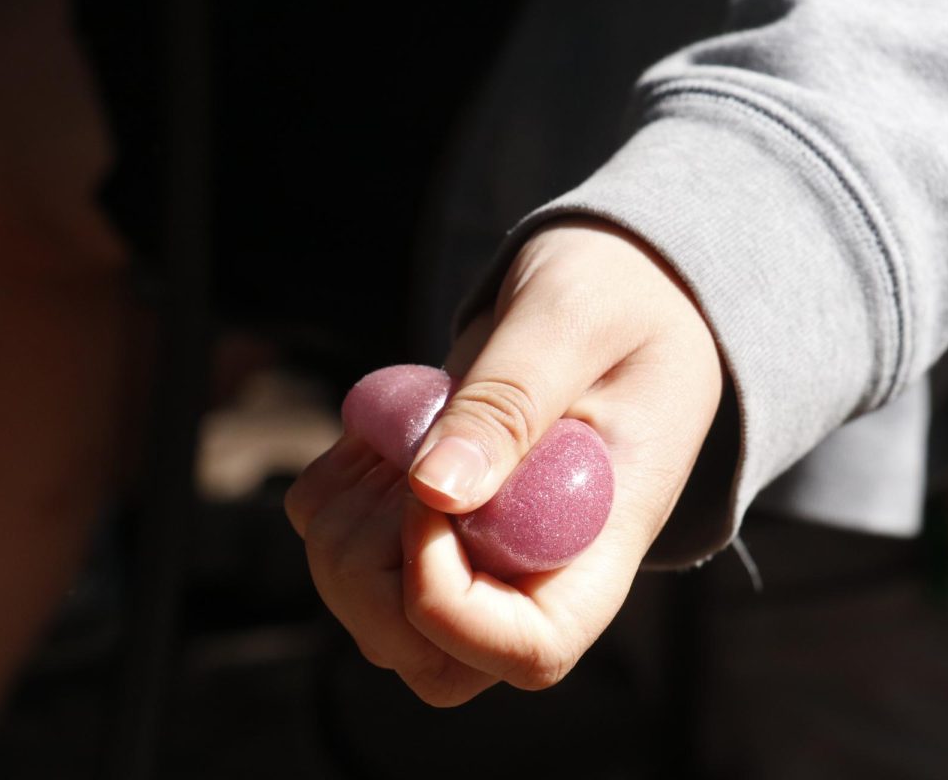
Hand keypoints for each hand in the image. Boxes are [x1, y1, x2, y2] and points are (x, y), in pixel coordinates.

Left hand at [286, 219, 722, 704]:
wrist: (612, 291)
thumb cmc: (617, 299)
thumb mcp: (573, 322)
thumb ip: (510, 401)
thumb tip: (434, 489)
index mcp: (600, 541)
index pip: (532, 651)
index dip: (450, 603)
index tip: (424, 498)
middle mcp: (537, 570)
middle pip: (430, 656)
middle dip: (372, 570)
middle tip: (398, 452)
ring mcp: (478, 556)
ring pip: (370, 614)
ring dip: (346, 518)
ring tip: (402, 423)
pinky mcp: (425, 524)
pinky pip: (336, 545)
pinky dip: (329, 488)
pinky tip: (380, 429)